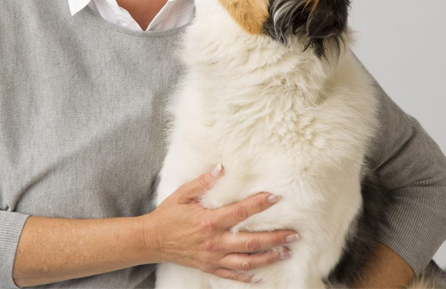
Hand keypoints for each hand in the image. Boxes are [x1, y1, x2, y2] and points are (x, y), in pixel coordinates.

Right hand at [144, 164, 297, 282]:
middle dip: (275, 238)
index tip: (275, 198)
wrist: (152, 240)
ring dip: (269, 257)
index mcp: (209, 221)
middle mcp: (214, 241)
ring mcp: (213, 257)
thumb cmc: (167, 215)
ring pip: (247, 261)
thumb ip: (202, 182)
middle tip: (293, 234)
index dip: (259, 204)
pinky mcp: (210, 266)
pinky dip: (249, 276)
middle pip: (251, 242)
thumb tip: (222, 169)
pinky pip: (233, 274)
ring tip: (286, 253)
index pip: (240, 212)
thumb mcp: (182, 194)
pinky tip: (262, 275)